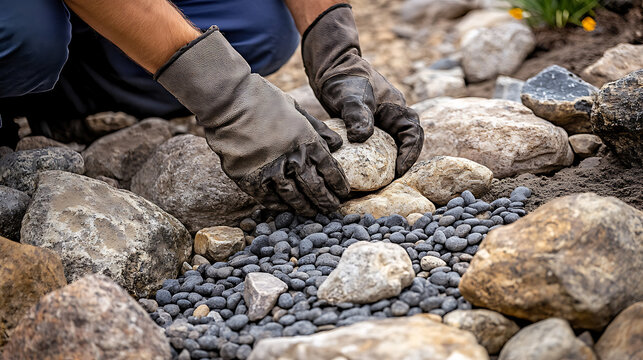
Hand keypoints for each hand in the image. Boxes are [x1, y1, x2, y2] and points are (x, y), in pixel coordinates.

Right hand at [156, 27, 349, 215]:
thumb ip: (317, 128)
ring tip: (312, 213)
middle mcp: (293, 160)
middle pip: (316, 188)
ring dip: (305, 208)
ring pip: (294, 198)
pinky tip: (285, 208)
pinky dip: (279, 206)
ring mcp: (272, 172)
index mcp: (308, 141)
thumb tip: (337, 144)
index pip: (330, 169)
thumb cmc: (263, 99)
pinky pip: (269, 199)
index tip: (343, 193)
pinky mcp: (251, 180)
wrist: (229, 102)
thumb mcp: (296, 109)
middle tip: (332, 210)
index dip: (338, 184)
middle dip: (326, 201)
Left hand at [301, 4, 423, 176]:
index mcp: (397, 109)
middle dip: (402, 161)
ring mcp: (381, 121)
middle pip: (406, 143)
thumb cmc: (344, 80)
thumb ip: (357, 116)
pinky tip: (362, 168)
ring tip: (379, 178)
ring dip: (389, 160)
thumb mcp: (351, 98)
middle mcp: (393, 116)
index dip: (409, 154)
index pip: (413, 135)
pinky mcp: (368, 125)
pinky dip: (374, 156)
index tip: (399, 170)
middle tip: (391, 180)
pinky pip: (377, 144)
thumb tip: (361, 138)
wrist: (331, 68)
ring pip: (392, 144)